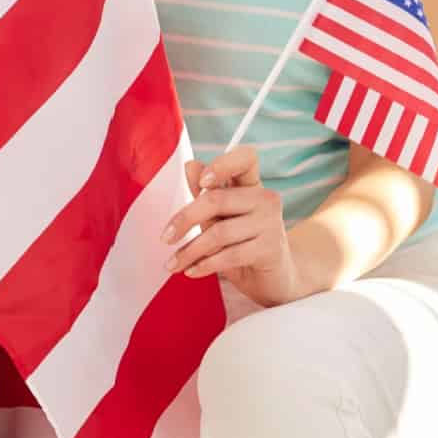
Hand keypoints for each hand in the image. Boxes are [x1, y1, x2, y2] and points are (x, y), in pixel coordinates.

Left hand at [159, 146, 302, 307]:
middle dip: (185, 219)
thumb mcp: (219, 218)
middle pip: (217, 199)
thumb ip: (205, 194)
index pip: (245, 157)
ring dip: (190, 250)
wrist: (272, 280)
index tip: (202, 182)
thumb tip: (189, 166)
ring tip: (173, 263)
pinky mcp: (271, 249)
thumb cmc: (241, 243)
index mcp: (251, 184)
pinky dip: (206, 264)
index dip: (222, 165)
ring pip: (219, 232)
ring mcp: (271, 223)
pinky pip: (230, 255)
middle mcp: (265, 199)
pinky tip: (192, 271)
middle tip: (165, 237)